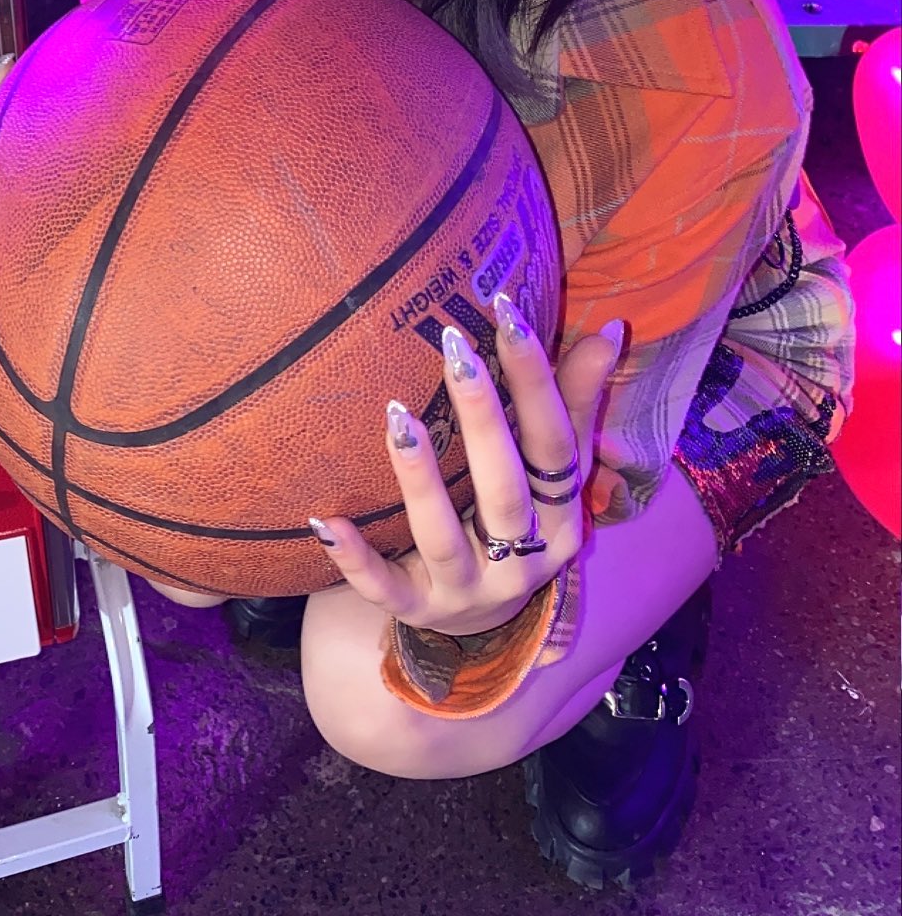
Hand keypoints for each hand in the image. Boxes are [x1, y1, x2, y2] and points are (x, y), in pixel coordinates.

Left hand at [308, 300, 624, 637]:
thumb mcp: (551, 470)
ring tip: (397, 418)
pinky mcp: (417, 610)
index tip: (508, 313)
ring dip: (419, 480)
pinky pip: (384, 590)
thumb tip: (610, 330)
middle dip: (482, 418)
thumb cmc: (518, 514)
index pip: (555, 445)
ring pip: (443, 537)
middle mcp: (522, 561)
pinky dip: (354, 560)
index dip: (536, 379)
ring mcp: (468, 590)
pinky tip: (323, 521)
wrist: (482, 622)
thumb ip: (574, 403)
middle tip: (456, 351)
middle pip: (503, 488)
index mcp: (561, 519)